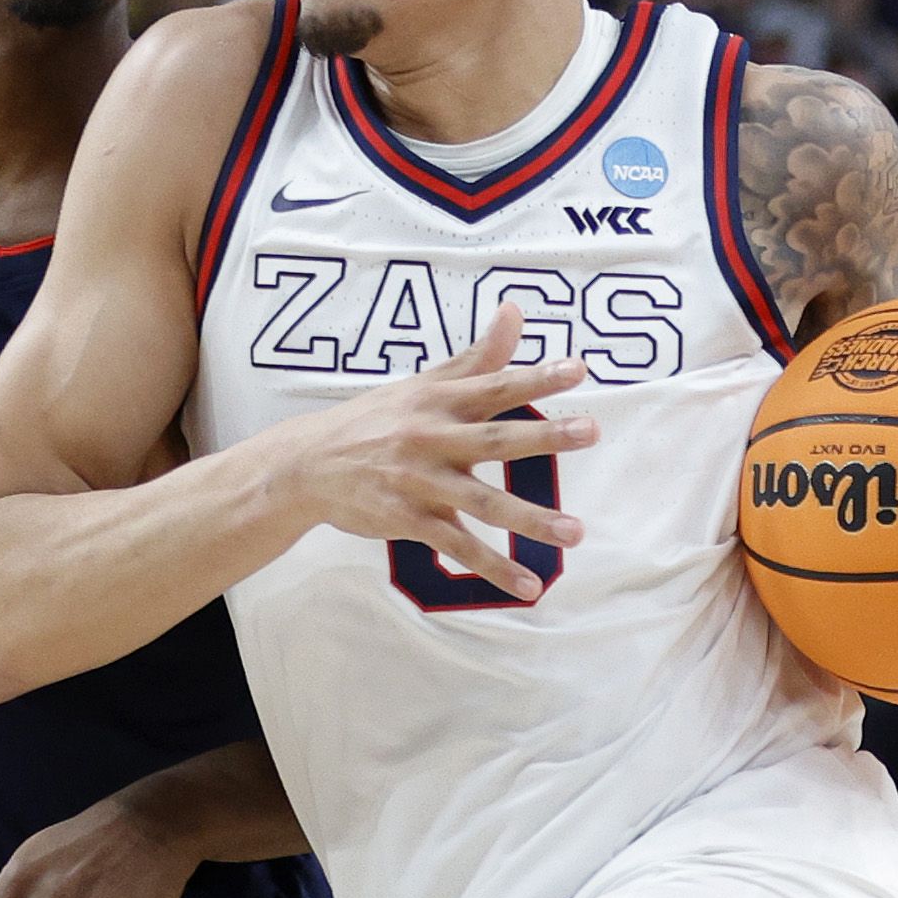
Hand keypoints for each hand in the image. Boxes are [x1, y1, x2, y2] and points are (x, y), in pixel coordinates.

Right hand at [257, 306, 591, 596]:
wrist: (308, 465)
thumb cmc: (374, 421)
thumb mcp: (423, 383)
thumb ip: (477, 357)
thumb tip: (516, 311)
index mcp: (439, 401)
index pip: (494, 384)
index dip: (535, 376)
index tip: (578, 369)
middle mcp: (432, 437)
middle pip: (494, 437)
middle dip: (543, 435)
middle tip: (589, 431)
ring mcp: (420, 481)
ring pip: (483, 501)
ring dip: (531, 519)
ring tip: (575, 532)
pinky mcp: (408, 519)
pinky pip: (458, 545)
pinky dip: (494, 567)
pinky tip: (528, 586)